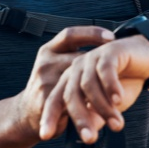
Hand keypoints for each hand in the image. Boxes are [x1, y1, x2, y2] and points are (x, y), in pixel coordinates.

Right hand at [14, 26, 114, 142]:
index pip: (70, 34)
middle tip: (123, 69)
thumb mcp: (57, 66)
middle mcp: (46, 62)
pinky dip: (90, 108)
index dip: (91, 33)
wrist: (24, 114)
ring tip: (120, 96)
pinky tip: (104, 113)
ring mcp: (44, 81)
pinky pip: (72, 103)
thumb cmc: (50, 87)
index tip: (112, 38)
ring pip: (78, 83)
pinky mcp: (46, 100)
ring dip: (100, 93)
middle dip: (101, 67)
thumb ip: (76, 59)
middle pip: (79, 60)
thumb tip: (108, 46)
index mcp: (49, 50)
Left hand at [39, 34, 148, 142]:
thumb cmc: (124, 81)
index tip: (45, 136)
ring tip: (116, 124)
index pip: (55, 101)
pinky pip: (106, 70)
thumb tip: (86, 137)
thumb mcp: (108, 106)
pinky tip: (118, 100)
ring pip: (89, 85)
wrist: (146, 57)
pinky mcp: (109, 51)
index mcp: (71, 81)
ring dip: (103, 107)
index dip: (49, 118)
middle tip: (90, 139)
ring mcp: (91, 59)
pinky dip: (111, 86)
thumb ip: (95, 118)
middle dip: (79, 118)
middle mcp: (77, 69)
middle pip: (70, 95)